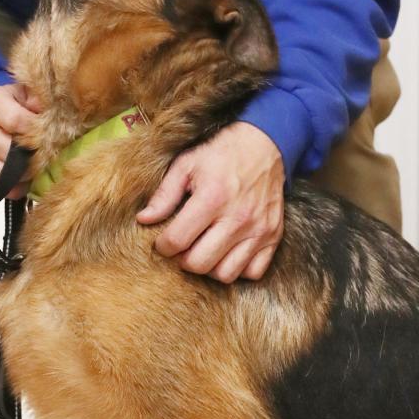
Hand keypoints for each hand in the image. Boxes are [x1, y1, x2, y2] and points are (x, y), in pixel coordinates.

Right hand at [0, 81, 41, 192]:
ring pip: (5, 172)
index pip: (16, 121)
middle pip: (10, 150)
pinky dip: (18, 187)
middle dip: (34, 155)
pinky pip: (0, 187)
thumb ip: (41, 98)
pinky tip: (28, 176)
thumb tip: (48, 113)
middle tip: (50, 154)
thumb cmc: (21, 104)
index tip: (50, 131)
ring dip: (27, 174)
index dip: (37, 129)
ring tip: (40, 166)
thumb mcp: (31, 93)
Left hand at [136, 123, 284, 282]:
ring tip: (203, 251)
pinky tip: (227, 252)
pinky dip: (238, 269)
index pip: (177, 241)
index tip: (163, 241)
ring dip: (209, 268)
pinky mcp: (273, 237)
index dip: (163, 246)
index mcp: (212, 198)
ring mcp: (259, 230)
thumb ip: (164, 195)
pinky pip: (253, 272)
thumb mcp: (186, 165)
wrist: (265, 144)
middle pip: (200, 264)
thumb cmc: (221, 153)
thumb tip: (144, 220)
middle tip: (181, 248)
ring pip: (226, 274)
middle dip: (182, 260)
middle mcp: (238, 218)